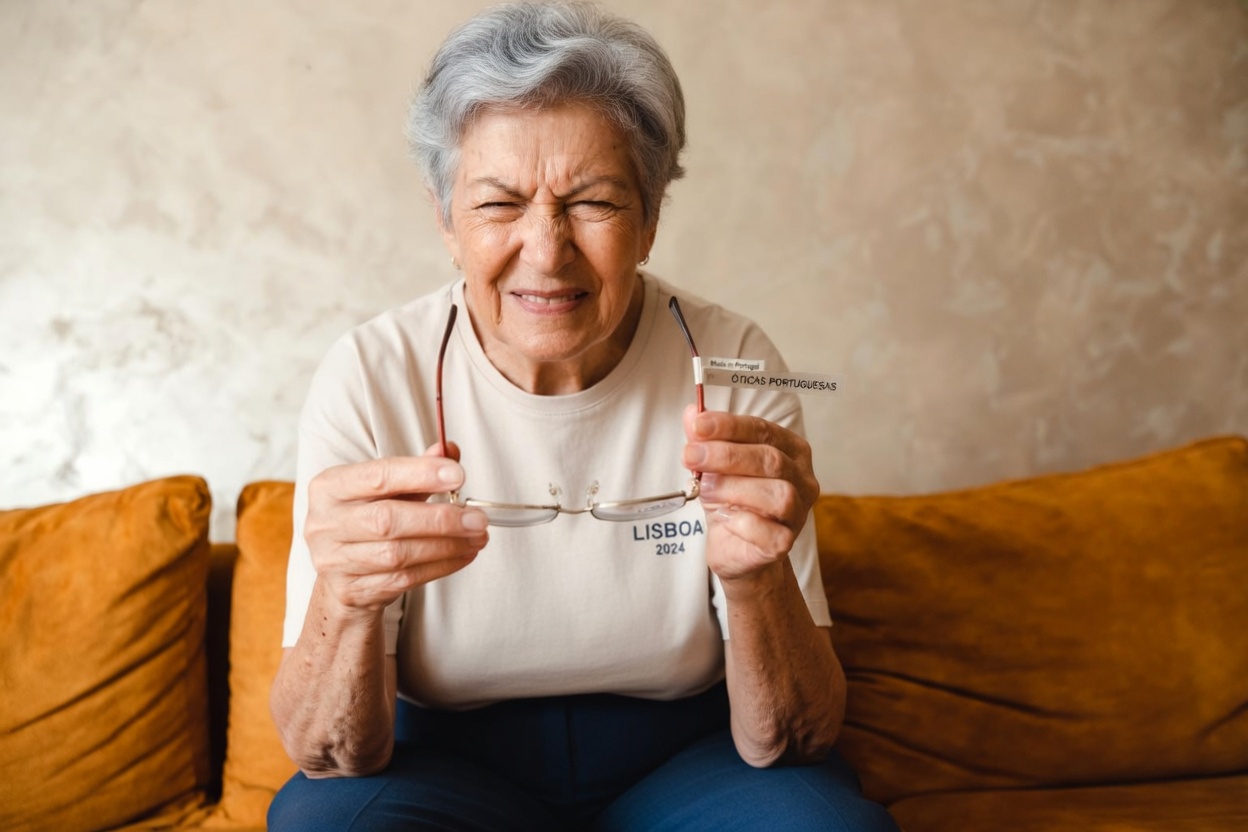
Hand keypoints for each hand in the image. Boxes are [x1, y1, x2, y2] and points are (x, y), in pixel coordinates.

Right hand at [302, 443, 489, 616]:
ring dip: (446, 546)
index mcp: (329, 487)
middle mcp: (325, 524)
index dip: (419, 474)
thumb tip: (449, 450)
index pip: (377, 477)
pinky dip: (440, 567)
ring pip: (397, 554)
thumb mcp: (387, 490)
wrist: (343, 575)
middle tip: (477, 518)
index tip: (458, 475)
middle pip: (387, 520)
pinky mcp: (351, 590)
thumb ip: (416, 470)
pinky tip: (462, 555)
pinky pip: (403, 580)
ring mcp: (333, 561)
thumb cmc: (368, 520)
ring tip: (477, 537)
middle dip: (439, 519)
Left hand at [682, 405, 819, 582]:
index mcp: (790, 450)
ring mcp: (798, 513)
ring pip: (778, 494)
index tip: (698, 425)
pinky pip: (771, 533)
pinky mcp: (785, 543)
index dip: (730, 426)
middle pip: (771, 460)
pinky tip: (723, 518)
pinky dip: (742, 523)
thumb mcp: (713, 466)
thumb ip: (705, 440)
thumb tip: (692, 413)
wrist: (734, 547)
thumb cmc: (730, 501)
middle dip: (726, 455)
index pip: (763, 430)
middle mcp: (801, 479)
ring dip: (734, 488)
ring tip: (706, 489)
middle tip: (691, 455)